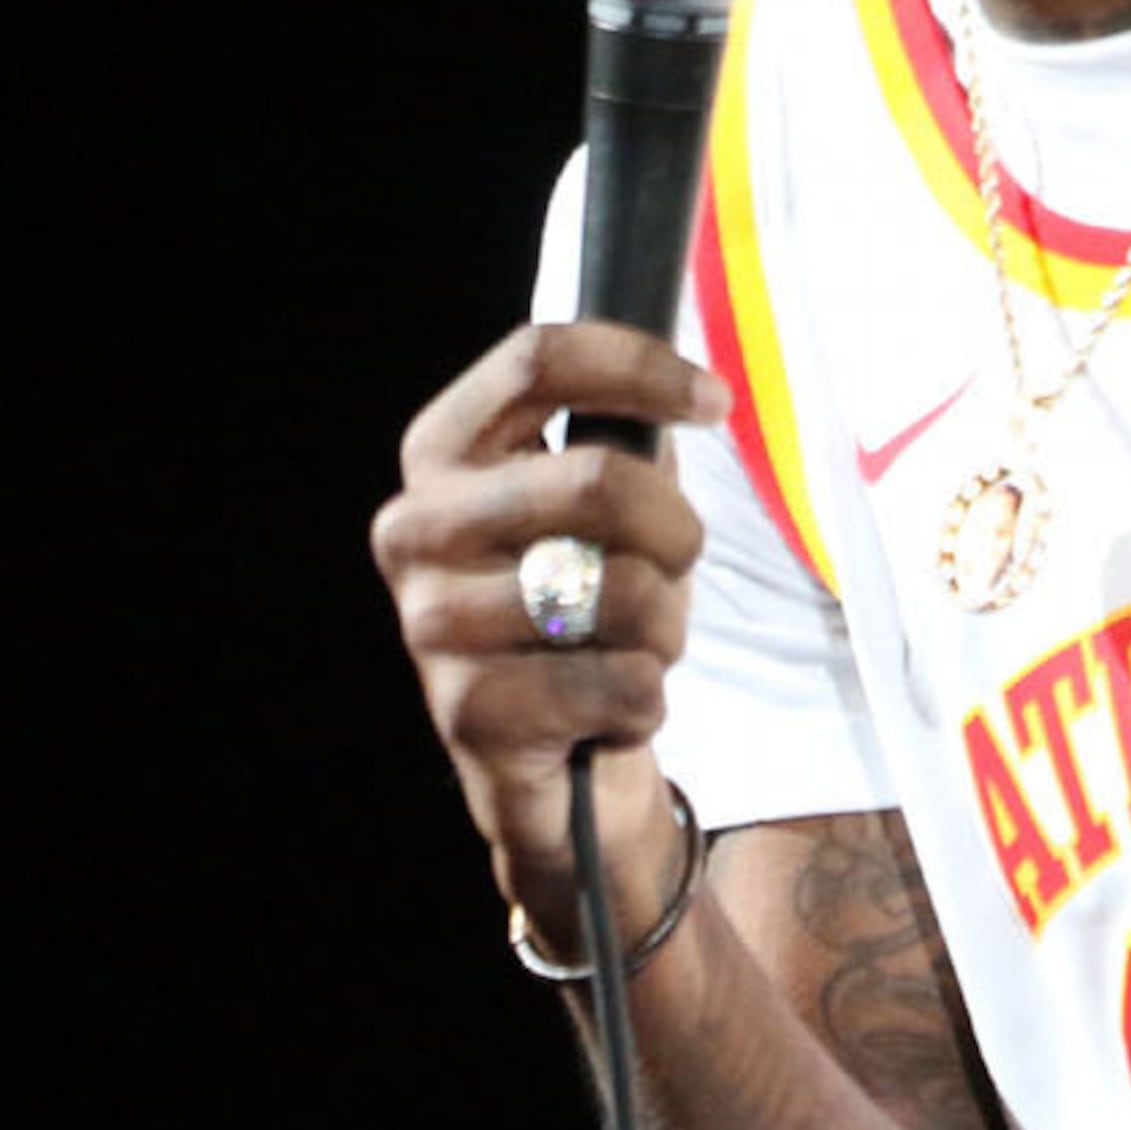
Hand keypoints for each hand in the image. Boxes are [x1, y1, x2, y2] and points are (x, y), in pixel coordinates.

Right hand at [371, 319, 727, 932]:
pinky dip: (648, 700)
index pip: (536, 361)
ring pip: (623, 591)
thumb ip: (625, 438)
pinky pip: (624, 682)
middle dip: (677, 529)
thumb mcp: (605, 513)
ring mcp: (431, 622)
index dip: (641, 366)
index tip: (714, 400)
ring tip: (632, 648)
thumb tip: (686, 391)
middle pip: (598, 478)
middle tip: (678, 566)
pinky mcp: (470, 711)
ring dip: (666, 627)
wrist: (557, 768)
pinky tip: (609, 709)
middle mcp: (415, 528)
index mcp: (440, 455)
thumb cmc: (588, 616)